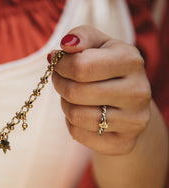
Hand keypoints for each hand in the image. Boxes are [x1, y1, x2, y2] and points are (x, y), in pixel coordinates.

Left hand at [51, 25, 150, 154]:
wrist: (128, 104)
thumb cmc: (105, 68)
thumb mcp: (96, 45)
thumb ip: (81, 36)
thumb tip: (67, 44)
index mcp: (131, 61)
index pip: (80, 66)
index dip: (60, 66)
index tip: (57, 64)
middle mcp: (138, 92)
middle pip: (75, 92)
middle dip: (60, 85)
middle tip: (60, 80)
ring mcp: (134, 120)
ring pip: (76, 116)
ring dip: (66, 105)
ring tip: (73, 98)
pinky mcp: (123, 143)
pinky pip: (79, 135)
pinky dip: (72, 124)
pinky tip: (83, 115)